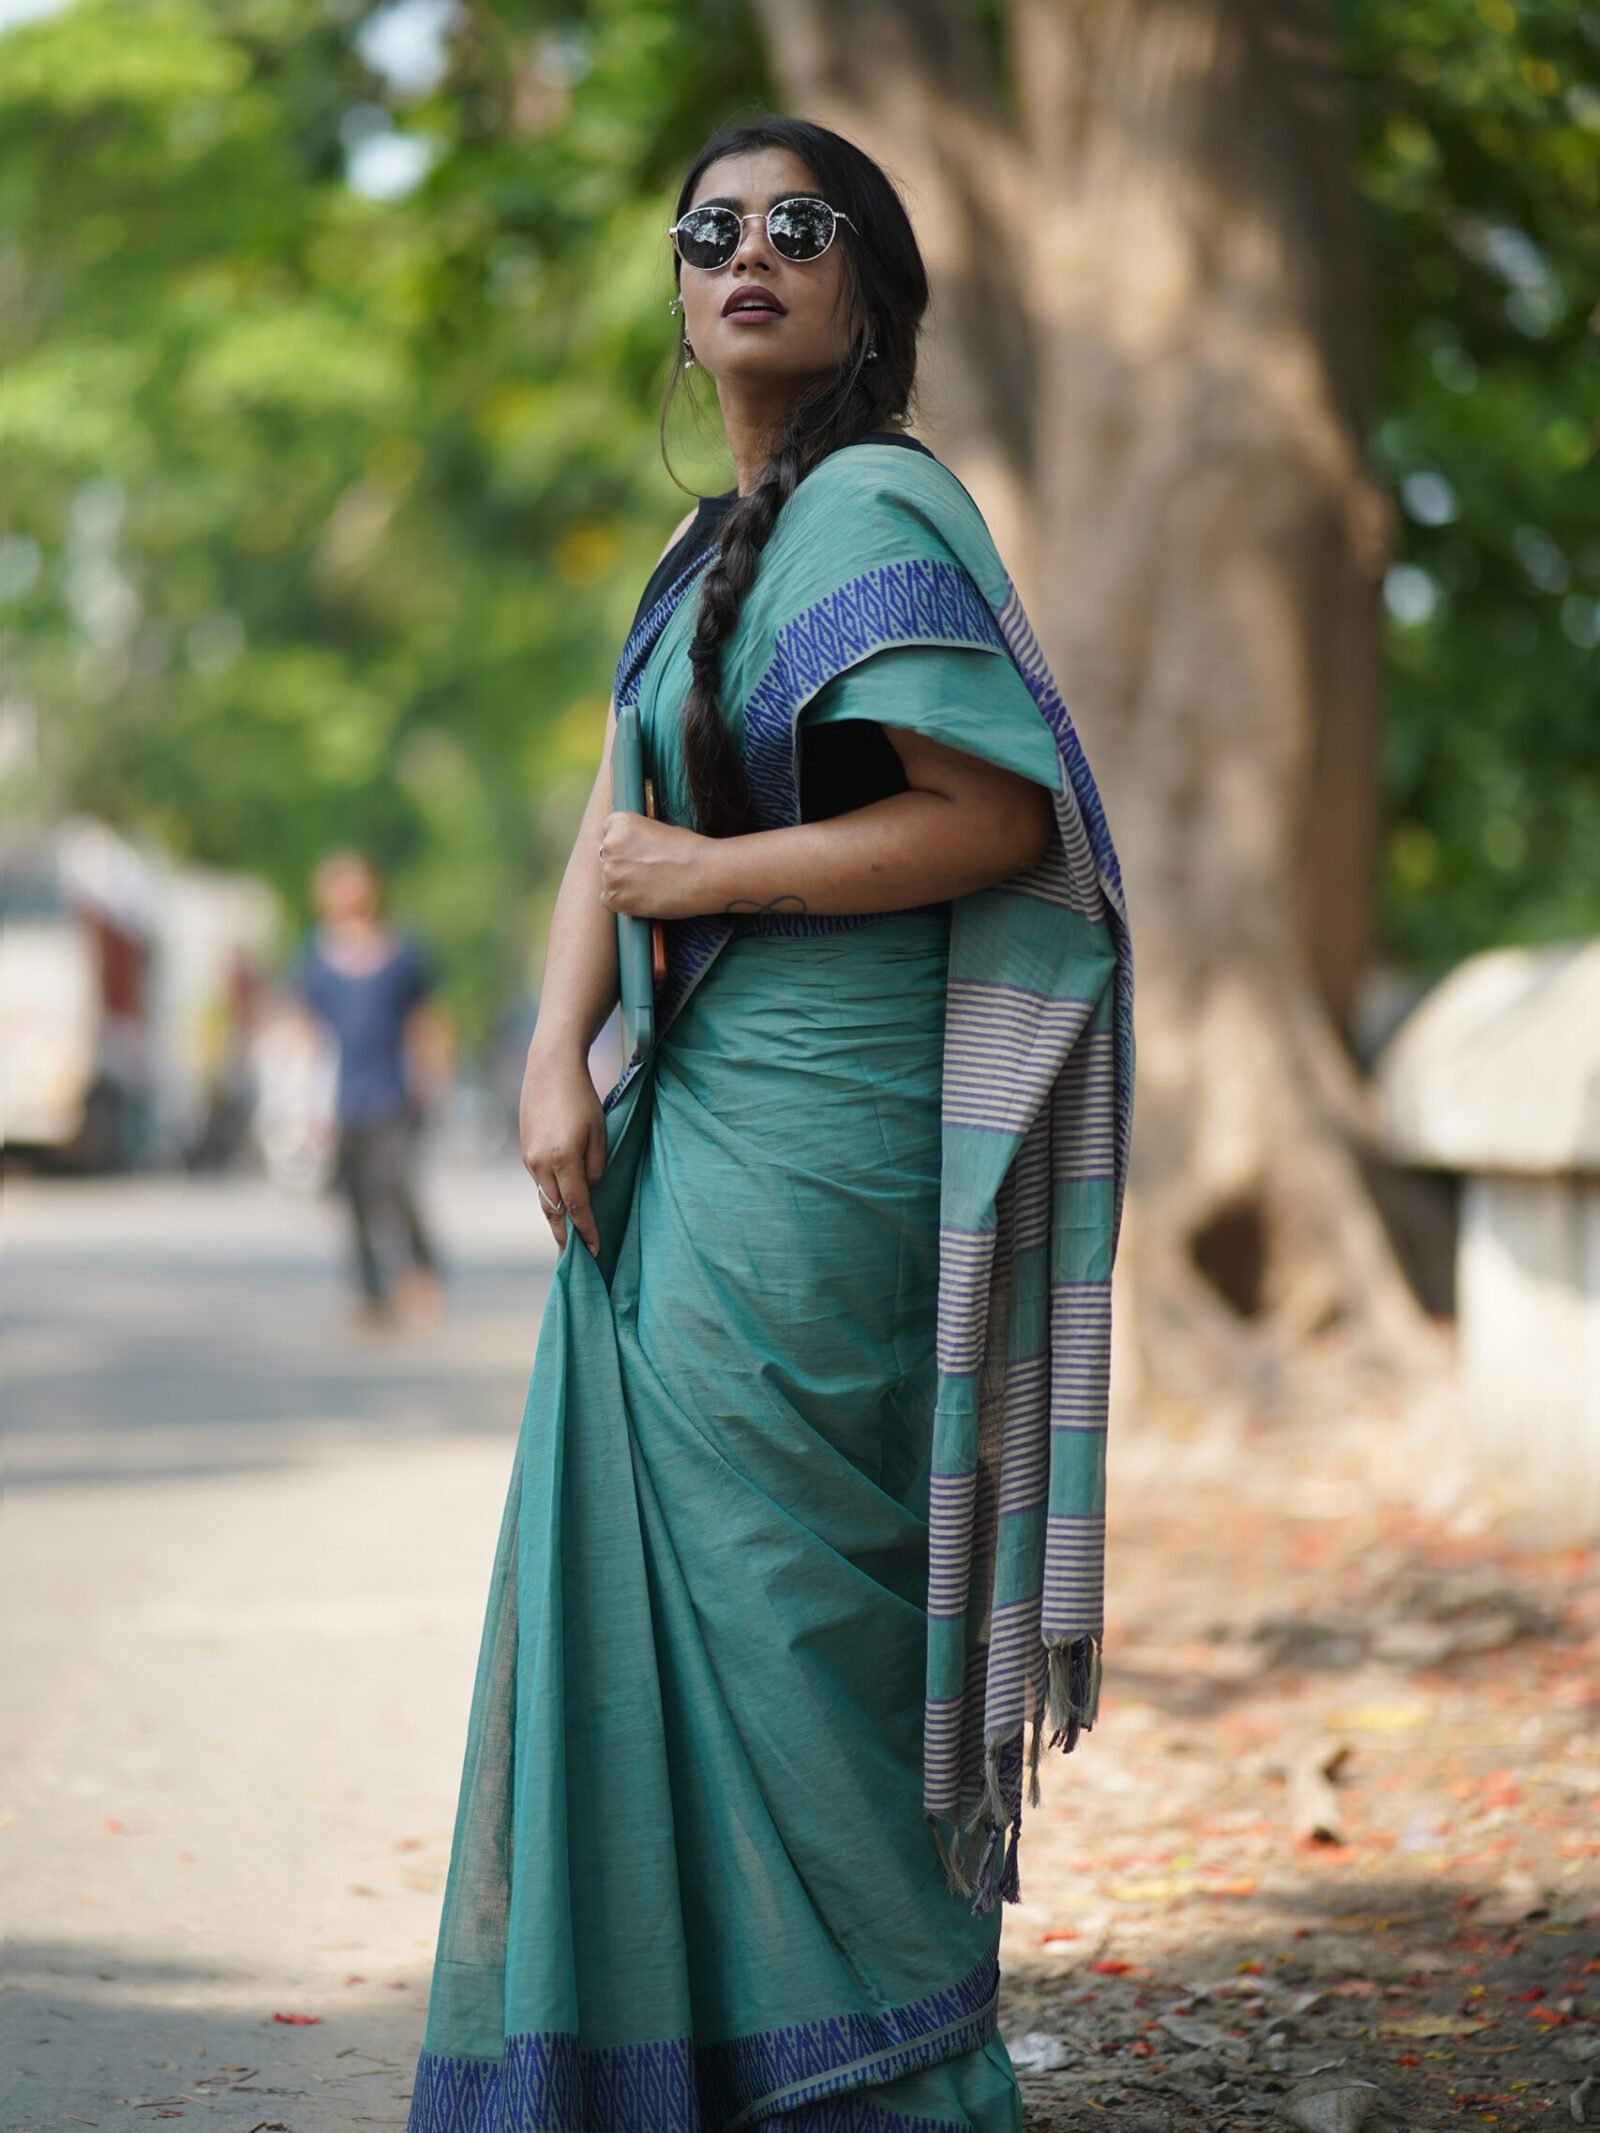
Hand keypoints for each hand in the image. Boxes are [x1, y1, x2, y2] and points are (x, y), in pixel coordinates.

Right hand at [520, 1046, 604, 1257]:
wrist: (549, 1068)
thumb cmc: (582, 1097)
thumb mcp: (599, 1132)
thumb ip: (596, 1166)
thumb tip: (589, 1191)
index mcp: (563, 1159)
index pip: (577, 1207)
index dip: (586, 1231)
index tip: (595, 1252)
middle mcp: (540, 1164)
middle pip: (553, 1211)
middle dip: (564, 1237)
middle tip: (574, 1261)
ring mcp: (529, 1159)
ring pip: (544, 1199)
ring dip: (554, 1220)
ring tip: (566, 1240)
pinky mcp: (525, 1152)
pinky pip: (540, 1183)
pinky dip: (550, 1197)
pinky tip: (559, 1205)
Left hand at [597, 809, 714, 918]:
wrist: (704, 874)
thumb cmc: (691, 851)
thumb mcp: (660, 831)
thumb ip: (638, 839)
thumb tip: (632, 853)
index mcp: (620, 823)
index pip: (609, 832)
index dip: (625, 845)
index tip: (640, 853)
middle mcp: (610, 845)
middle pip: (608, 857)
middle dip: (624, 865)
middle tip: (649, 873)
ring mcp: (610, 872)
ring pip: (610, 880)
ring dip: (625, 885)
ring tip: (652, 886)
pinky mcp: (615, 897)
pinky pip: (610, 901)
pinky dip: (625, 903)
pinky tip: (647, 898)